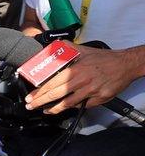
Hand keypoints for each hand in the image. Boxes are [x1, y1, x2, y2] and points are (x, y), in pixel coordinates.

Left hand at [25, 44, 142, 113]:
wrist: (126, 64)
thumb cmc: (104, 58)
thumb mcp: (84, 50)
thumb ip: (68, 48)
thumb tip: (54, 45)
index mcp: (75, 70)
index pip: (52, 83)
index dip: (39, 92)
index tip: (30, 97)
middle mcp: (82, 81)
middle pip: (56, 95)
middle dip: (41, 102)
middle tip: (31, 106)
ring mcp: (91, 91)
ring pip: (68, 103)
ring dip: (55, 109)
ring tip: (46, 110)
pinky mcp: (99, 98)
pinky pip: (84, 105)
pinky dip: (74, 107)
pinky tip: (66, 107)